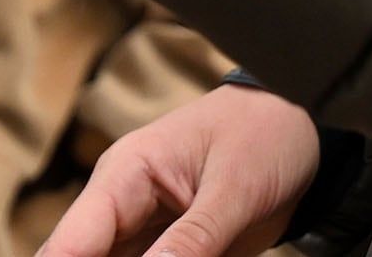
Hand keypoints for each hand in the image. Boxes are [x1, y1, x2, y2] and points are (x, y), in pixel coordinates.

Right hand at [39, 85, 323, 256]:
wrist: (299, 127)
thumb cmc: (264, 135)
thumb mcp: (236, 188)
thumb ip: (195, 238)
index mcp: (127, 174)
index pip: (71, 241)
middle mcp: (122, 205)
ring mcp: (142, 231)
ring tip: (198, 252)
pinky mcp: (167, 250)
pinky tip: (204, 256)